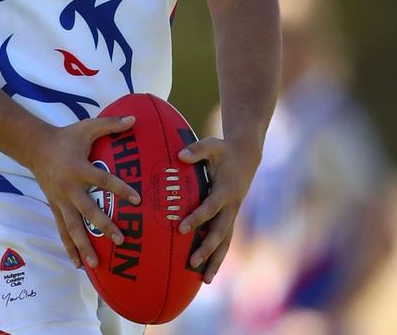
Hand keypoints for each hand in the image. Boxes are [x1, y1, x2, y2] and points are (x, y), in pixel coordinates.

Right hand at [28, 116, 141, 269]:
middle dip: (104, 226)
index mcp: (79, 168)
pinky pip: (62, 230)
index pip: (103, 181)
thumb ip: (110, 124)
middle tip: (121, 240)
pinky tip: (78, 264)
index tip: (137, 200)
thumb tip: (134, 119)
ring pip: (72, 227)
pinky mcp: (55, 207)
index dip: (120, 189)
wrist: (36, 147)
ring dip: (84, 245)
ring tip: (96, 264)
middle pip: (88, 211)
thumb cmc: (66, 137)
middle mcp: (69, 188)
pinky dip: (69, 247)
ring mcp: (60, 200)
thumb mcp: (87, 127)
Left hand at [178, 135, 259, 283]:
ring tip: (206, 280)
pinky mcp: (230, 218)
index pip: (210, 208)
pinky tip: (208, 273)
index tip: (181, 228)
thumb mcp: (212, 145)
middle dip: (207, 248)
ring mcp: (232, 214)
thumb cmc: (224, 150)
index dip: (197, 218)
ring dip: (216, 260)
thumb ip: (196, 150)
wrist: (246, 156)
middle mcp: (231, 206)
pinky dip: (218, 256)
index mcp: (225, 190)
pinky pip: (225, 240)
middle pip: (220, 231)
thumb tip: (179, 156)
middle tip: (192, 261)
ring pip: (226, 242)